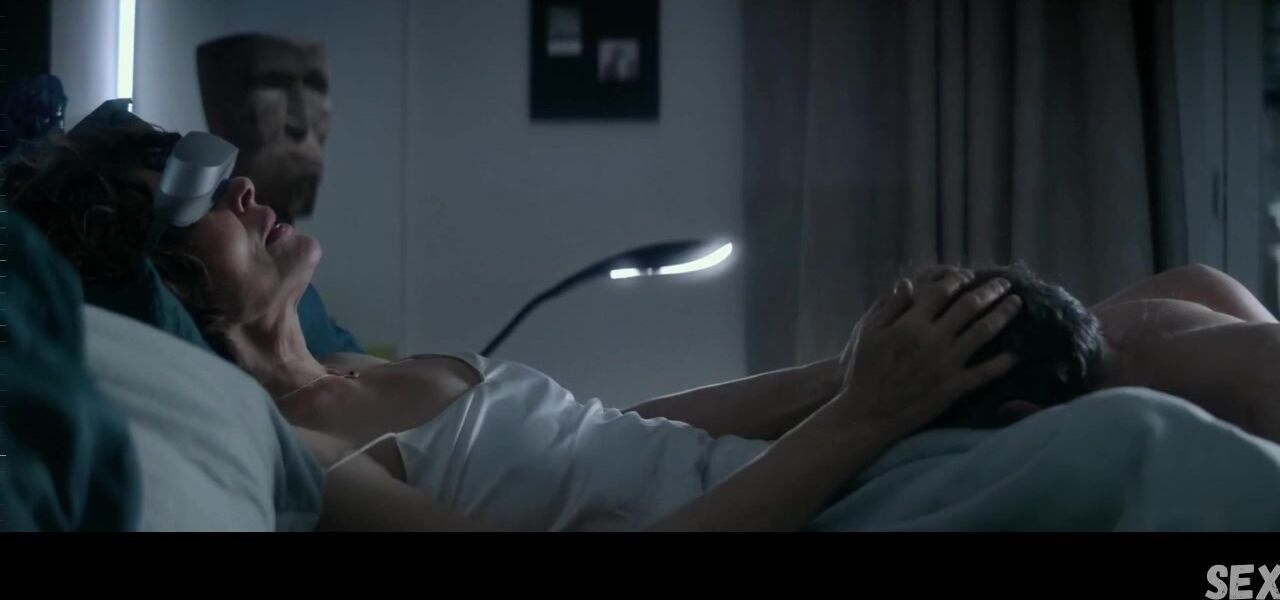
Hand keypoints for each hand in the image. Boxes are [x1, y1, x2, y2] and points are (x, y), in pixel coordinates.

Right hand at [835, 267, 1021, 436]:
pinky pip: (985, 372)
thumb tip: (907, 283)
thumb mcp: (867, 333)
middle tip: (1004, 283)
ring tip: (1016, 304)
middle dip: (990, 290)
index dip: (957, 279)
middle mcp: (933, 339)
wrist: (868, 414)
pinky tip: (1017, 351)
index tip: (968, 274)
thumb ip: (888, 307)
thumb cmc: (863, 371)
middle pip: (969, 307)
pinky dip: (1004, 361)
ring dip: (1003, 314)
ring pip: (983, 332)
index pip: (941, 291)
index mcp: (910, 324)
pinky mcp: (954, 387)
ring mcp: (947, 364)